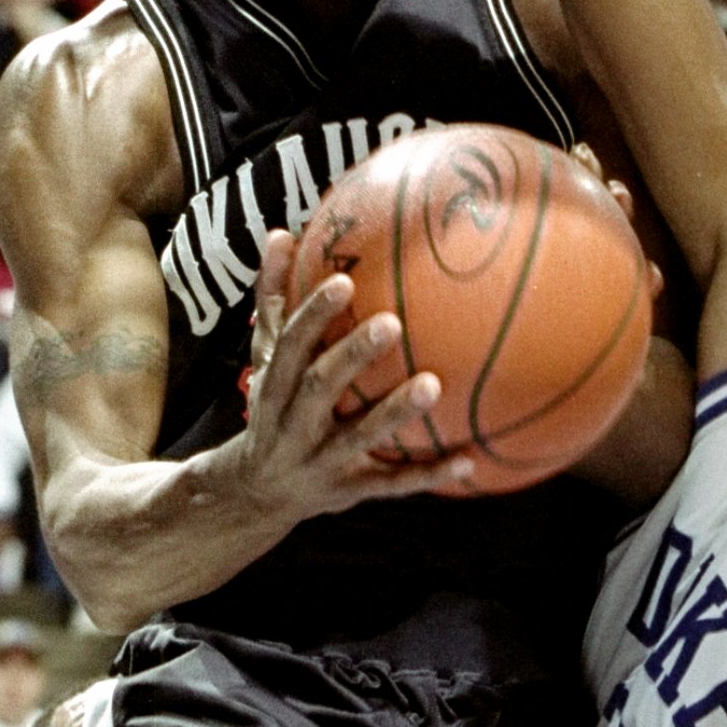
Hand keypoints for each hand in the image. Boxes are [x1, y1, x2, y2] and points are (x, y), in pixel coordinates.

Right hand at [234, 230, 474, 518]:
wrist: (256, 492)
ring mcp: (321, 462)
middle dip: (350, 358)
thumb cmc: (273, 405)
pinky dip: (428, 475)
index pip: (289, 345)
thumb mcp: (266, 356)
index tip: (342, 280)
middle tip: (392, 323)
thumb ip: (275, 299)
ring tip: (433, 384)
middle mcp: (292, 425)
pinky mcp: (349, 492)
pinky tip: (469, 460)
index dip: (311, 315)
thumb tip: (282, 233)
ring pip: (357, 439)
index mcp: (273, 386)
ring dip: (393, 414)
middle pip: (319, 389)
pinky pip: (391, 484)